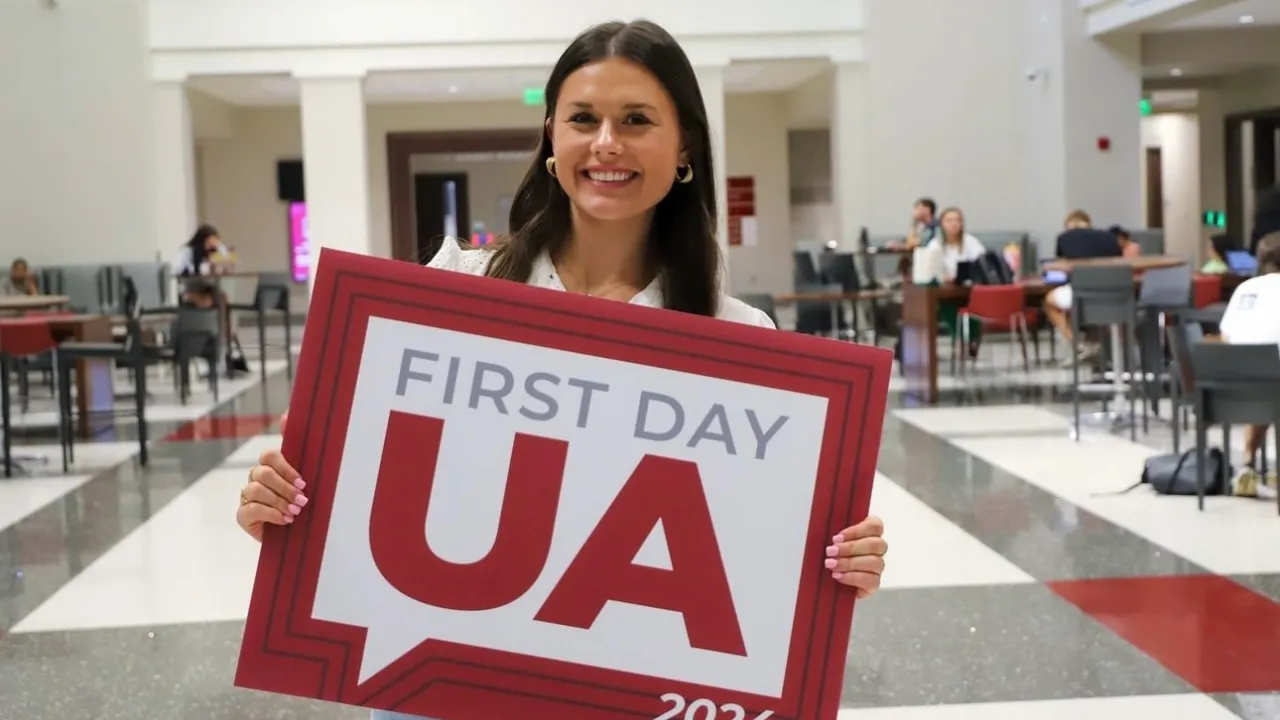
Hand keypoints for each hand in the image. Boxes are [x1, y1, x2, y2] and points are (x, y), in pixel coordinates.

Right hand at [236, 411, 306, 541]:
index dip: (285, 467)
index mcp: (273, 467)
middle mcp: (257, 478)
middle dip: (284, 487)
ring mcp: (247, 497)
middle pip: (263, 472)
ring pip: (256, 490)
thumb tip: (285, 414)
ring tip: (295, 512)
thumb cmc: (304, 503)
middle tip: (302, 500)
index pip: (270, 456)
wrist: (300, 535)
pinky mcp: (243, 515)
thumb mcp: (309, 477)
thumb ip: (302, 449)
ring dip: (279, 501)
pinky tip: (284, 520)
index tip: (303, 482)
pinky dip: (270, 513)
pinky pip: (251, 508)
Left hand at [824, 515, 885, 598]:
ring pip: (875, 562)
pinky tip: (838, 576)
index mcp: (868, 534)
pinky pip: (871, 580)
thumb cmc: (827, 557)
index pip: (875, 526)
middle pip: (876, 544)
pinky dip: (853, 577)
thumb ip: (834, 535)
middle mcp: (877, 550)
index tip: (837, 537)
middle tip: (830, 551)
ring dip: (850, 563)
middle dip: (851, 547)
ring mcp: (877, 568)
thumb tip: (825, 528)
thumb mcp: (827, 542)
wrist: (823, 583)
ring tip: (831, 564)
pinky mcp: (873, 584)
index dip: (857, 530)